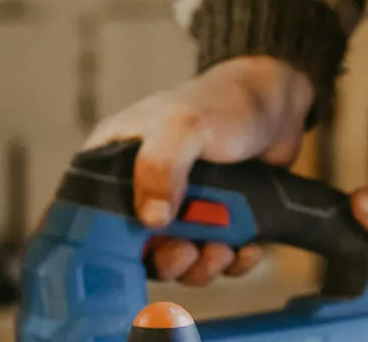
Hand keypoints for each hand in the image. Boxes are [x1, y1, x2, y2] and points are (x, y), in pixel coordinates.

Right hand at [83, 56, 314, 285]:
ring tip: (221, 251)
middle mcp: (145, 188)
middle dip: (167, 260)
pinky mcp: (216, 220)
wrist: (277, 104)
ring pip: (179, 258)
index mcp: (119, 160)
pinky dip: (232, 261)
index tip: (128, 256)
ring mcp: (181, 206)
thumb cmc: (223, 102)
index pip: (90, 210)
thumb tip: (152, 219)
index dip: (102, 241)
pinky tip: (245, 247)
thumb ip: (161, 165)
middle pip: (138, 247)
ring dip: (200, 266)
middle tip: (188, 253)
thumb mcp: (185, 125)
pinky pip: (216, 256)